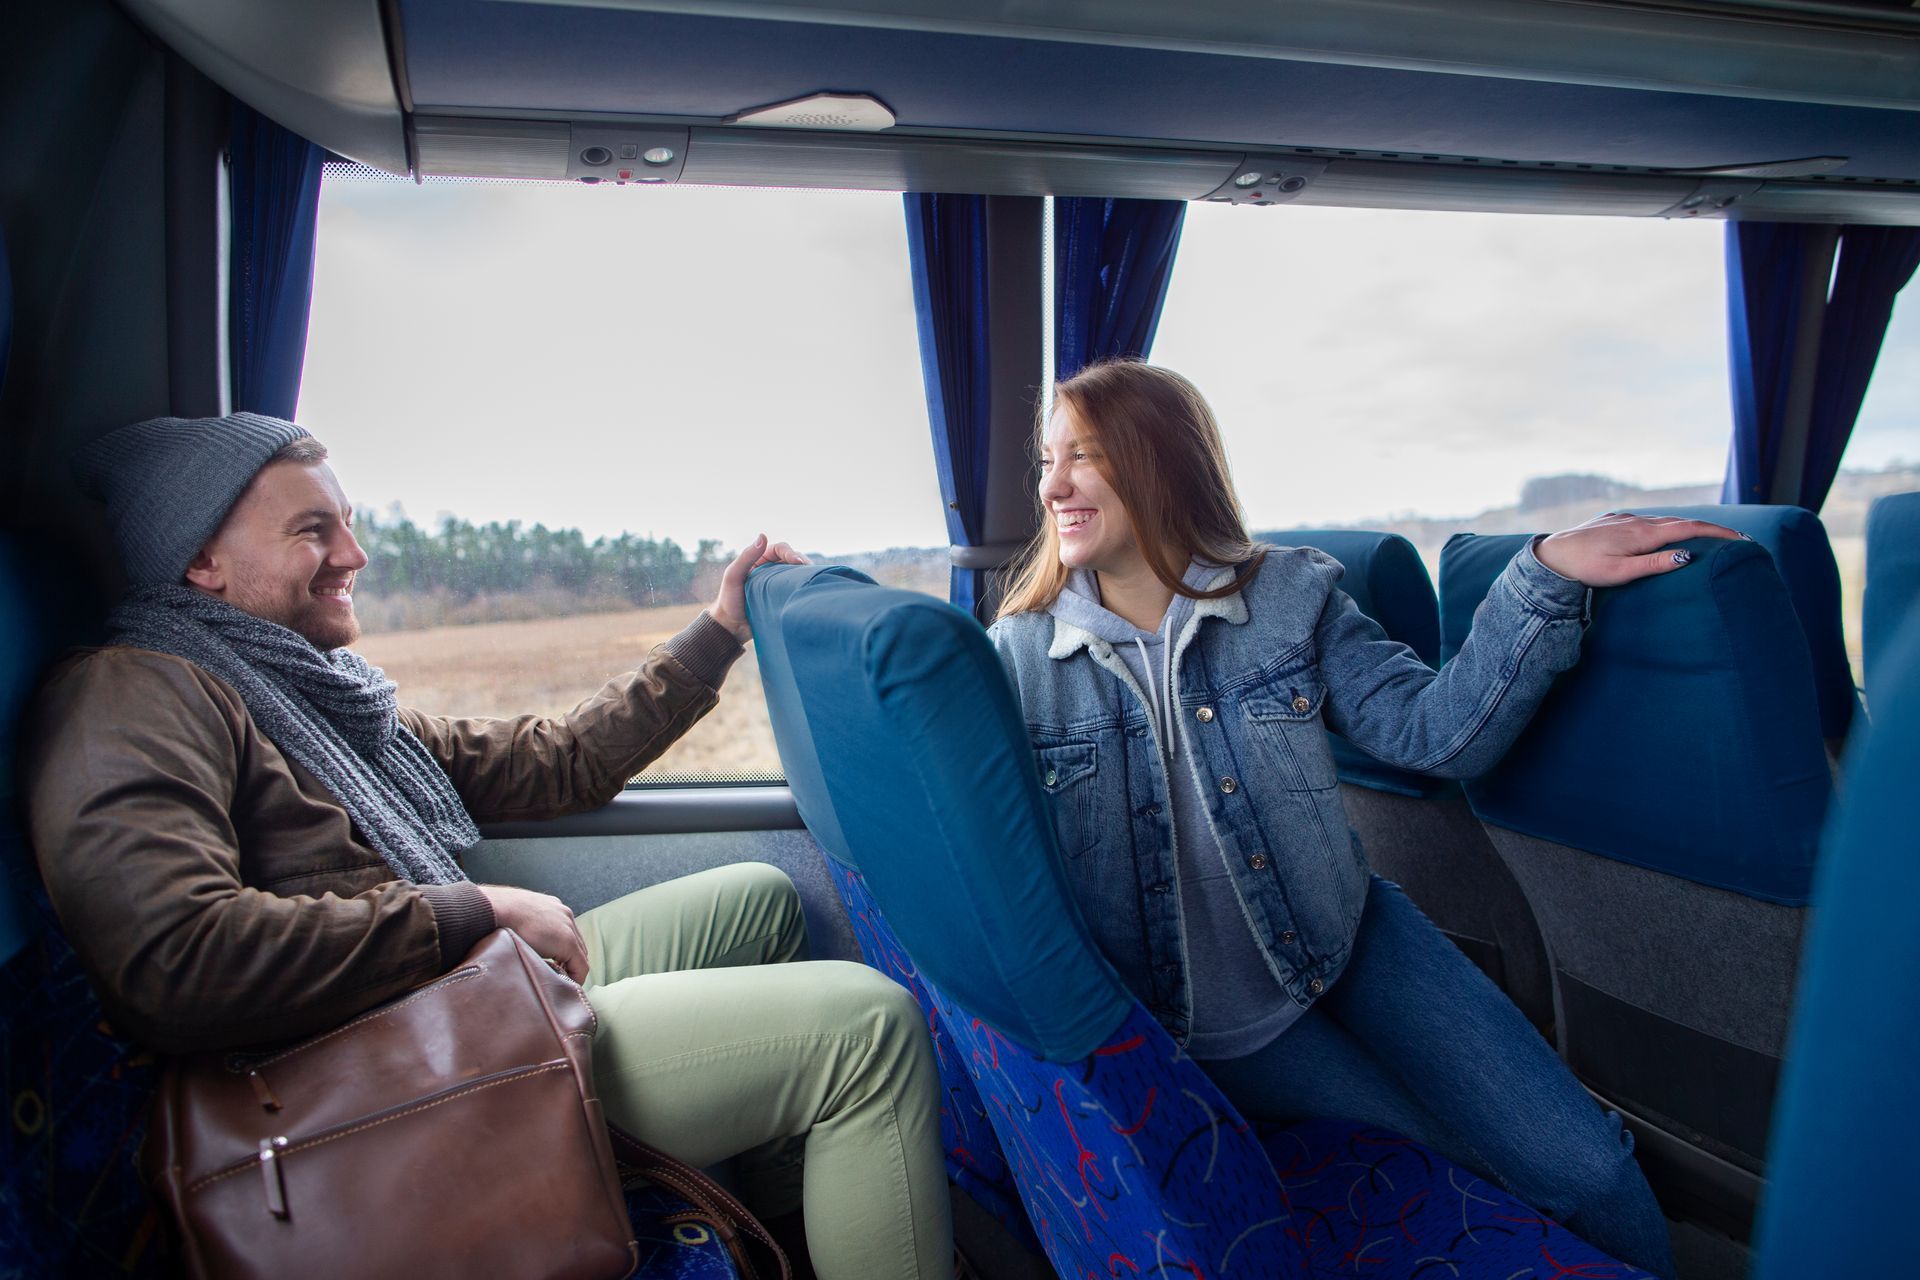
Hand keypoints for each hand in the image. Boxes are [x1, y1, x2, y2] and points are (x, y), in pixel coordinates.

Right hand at [477, 884, 588, 982]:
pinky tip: (566, 987)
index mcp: (552, 907)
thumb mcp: (515, 918)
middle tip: (561, 978)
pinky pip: (580, 965)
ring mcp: (567, 926)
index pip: (566, 933)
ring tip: (561, 983)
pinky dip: (576, 977)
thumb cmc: (496, 914)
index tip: (556, 967)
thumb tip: (521, 944)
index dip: (563, 952)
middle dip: (570, 961)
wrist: (494, 909)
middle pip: (576, 944)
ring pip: (579, 954)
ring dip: (571, 968)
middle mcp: (564, 914)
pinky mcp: (567, 942)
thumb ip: (525, 929)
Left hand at [709, 533, 809, 641]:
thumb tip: (763, 535)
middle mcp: (772, 568)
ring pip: (798, 573)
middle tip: (810, 572)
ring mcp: (780, 582)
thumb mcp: (734, 575)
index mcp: (760, 559)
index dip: (791, 553)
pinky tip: (810, 591)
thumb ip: (746, 556)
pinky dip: (805, 587)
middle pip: (793, 559)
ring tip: (813, 581)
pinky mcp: (784, 596)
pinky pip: (798, 588)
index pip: (781, 549)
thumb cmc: (729, 600)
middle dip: (803, 563)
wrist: (733, 627)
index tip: (799, 563)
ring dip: (806, 575)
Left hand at [1534, 512, 1745, 587]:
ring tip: (1710, 535)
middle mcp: (1637, 521)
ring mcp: (1625, 519)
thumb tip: (1688, 556)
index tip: (1741, 539)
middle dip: (1709, 529)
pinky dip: (1666, 525)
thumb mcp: (1622, 572)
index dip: (1718, 533)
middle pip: (1681, 521)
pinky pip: (1647, 520)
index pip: (1690, 529)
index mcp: (1644, 533)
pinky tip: (1669, 531)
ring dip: (1688, 526)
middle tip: (1735, 538)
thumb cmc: (1586, 568)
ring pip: (1664, 519)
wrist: (1553, 556)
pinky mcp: (1615, 521)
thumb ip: (1655, 564)